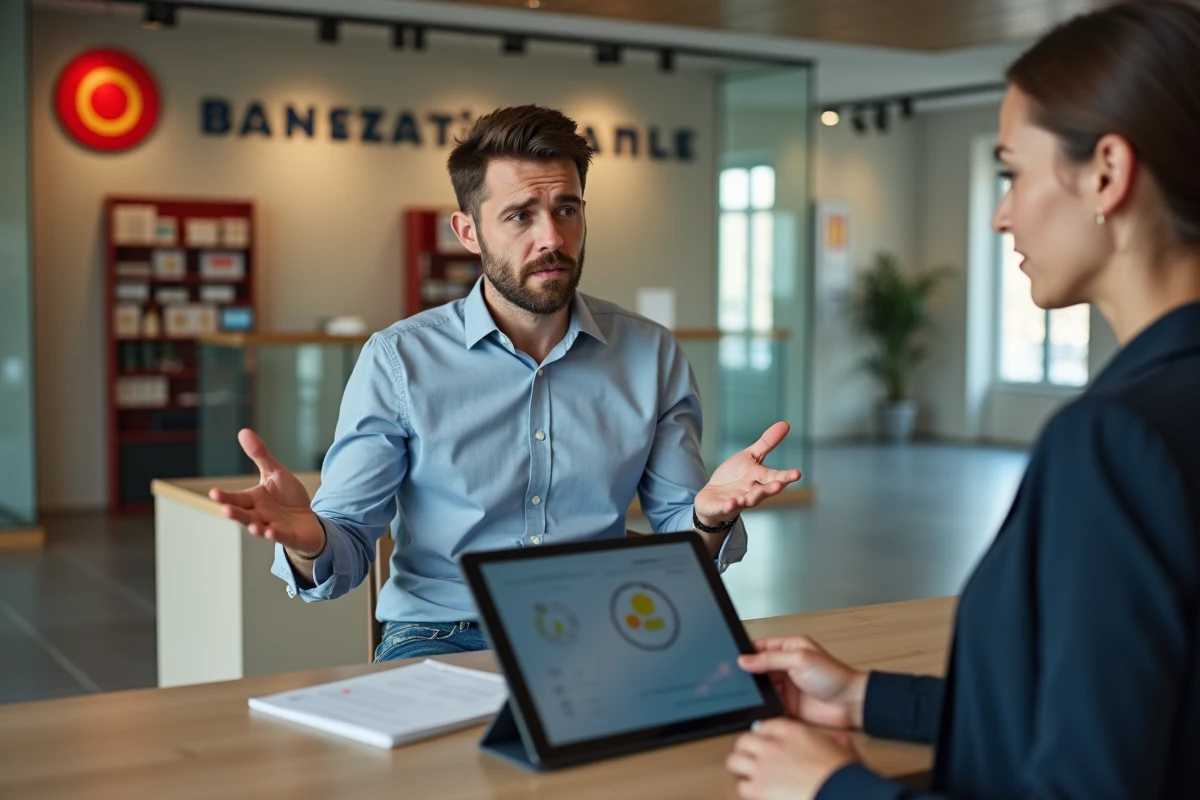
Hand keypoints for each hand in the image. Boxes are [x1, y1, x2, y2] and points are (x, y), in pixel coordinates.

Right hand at [208, 428, 325, 556]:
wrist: (308, 519)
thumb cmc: (287, 497)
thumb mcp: (275, 473)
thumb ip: (259, 456)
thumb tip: (243, 431)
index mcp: (253, 500)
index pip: (236, 498)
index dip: (225, 497)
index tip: (214, 493)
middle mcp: (259, 515)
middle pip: (244, 515)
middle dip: (235, 513)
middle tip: (225, 510)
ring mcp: (272, 527)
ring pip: (260, 528)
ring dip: (255, 528)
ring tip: (252, 527)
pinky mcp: (288, 536)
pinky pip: (280, 536)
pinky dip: (275, 535)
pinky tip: (271, 532)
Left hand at [694, 421, 800, 525]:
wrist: (713, 497)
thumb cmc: (736, 476)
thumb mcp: (750, 456)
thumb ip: (767, 443)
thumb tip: (786, 424)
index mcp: (760, 479)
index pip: (775, 477)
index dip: (786, 476)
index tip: (797, 473)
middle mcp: (752, 492)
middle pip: (764, 491)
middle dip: (771, 488)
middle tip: (780, 484)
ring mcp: (737, 501)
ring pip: (747, 501)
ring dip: (751, 498)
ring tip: (751, 496)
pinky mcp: (721, 507)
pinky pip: (725, 507)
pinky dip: (728, 506)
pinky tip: (732, 503)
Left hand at [726, 719, 859, 799]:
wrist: (840, 794)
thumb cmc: (843, 776)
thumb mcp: (844, 752)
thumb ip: (839, 743)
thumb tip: (843, 739)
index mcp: (793, 732)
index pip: (765, 725)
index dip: (762, 733)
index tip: (762, 739)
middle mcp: (774, 746)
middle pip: (744, 740)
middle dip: (745, 749)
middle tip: (749, 756)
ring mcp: (763, 767)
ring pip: (734, 760)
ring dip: (740, 767)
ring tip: (745, 773)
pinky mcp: (759, 789)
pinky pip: (741, 786)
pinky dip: (747, 789)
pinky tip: (754, 792)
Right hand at [737, 636, 866, 729]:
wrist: (851, 704)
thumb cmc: (835, 676)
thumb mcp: (800, 659)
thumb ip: (770, 659)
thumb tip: (745, 659)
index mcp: (790, 648)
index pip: (761, 647)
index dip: (746, 652)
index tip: (732, 657)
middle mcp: (786, 666)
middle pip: (758, 667)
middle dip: (747, 672)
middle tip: (733, 676)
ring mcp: (786, 686)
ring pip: (762, 686)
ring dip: (754, 690)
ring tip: (745, 691)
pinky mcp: (787, 704)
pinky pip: (769, 703)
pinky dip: (762, 705)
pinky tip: (757, 704)